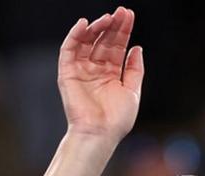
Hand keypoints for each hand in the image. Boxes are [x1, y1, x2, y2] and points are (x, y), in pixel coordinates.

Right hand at [58, 7, 143, 141]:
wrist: (100, 133)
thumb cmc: (116, 119)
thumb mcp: (132, 91)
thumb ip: (134, 69)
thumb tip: (137, 48)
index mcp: (110, 74)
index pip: (116, 46)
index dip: (123, 31)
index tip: (129, 15)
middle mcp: (95, 70)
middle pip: (103, 41)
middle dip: (112, 25)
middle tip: (122, 12)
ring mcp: (81, 71)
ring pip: (87, 42)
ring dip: (97, 27)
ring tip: (108, 18)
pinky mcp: (67, 74)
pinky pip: (69, 50)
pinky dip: (75, 35)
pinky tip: (85, 24)